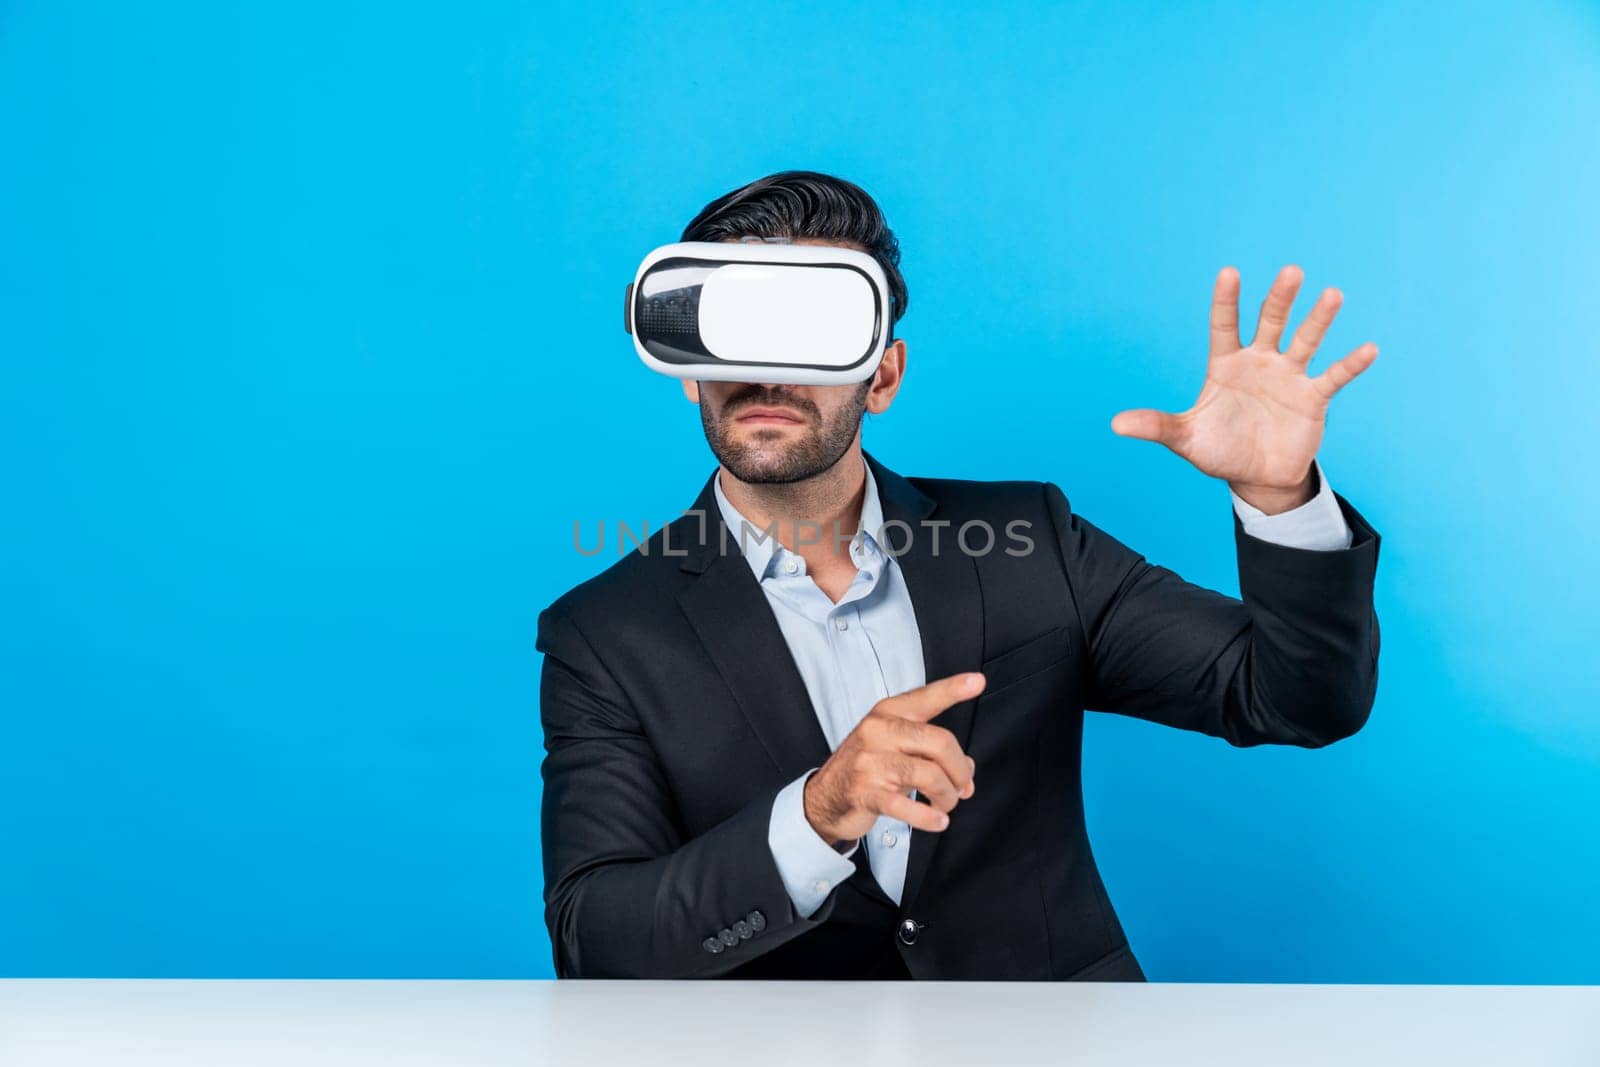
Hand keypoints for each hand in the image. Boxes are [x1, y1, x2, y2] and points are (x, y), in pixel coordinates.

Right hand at [803, 672, 984, 846]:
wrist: (825, 796)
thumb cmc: (867, 767)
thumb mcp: (896, 747)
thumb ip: (931, 751)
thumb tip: (966, 769)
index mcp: (888, 713)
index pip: (926, 698)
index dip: (953, 689)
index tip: (976, 682)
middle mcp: (878, 731)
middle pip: (939, 742)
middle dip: (959, 771)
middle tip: (963, 786)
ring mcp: (870, 762)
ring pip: (929, 775)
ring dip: (947, 797)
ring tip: (946, 805)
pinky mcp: (865, 792)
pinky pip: (907, 806)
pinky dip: (928, 818)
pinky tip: (937, 821)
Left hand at [1111, 265, 1378, 513]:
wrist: (1257, 476)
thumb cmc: (1219, 449)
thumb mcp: (1185, 439)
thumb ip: (1156, 426)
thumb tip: (1115, 424)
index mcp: (1226, 365)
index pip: (1224, 326)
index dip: (1226, 302)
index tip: (1229, 272)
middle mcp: (1260, 362)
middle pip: (1270, 323)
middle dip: (1280, 299)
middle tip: (1291, 271)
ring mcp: (1289, 377)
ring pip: (1305, 341)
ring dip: (1319, 319)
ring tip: (1333, 294)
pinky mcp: (1313, 398)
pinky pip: (1333, 377)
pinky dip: (1350, 365)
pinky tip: (1368, 348)